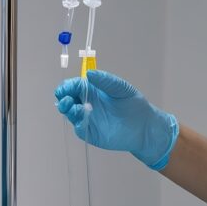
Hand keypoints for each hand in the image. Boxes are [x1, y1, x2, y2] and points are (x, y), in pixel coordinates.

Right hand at [54, 69, 178, 169]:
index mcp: (91, 90)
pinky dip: (78, 122)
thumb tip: (88, 73)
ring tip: (72, 105)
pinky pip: (79, 127)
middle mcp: (86, 103)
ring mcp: (86, 118)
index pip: (73, 86)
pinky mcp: (89, 132)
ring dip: (67, 109)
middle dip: (63, 97)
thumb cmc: (134, 104)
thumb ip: (105, 80)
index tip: (65, 88)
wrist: (144, 127)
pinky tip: (85, 117)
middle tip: (66, 98)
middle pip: (66, 99)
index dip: (67, 86)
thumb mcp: (121, 88)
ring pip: (69, 113)